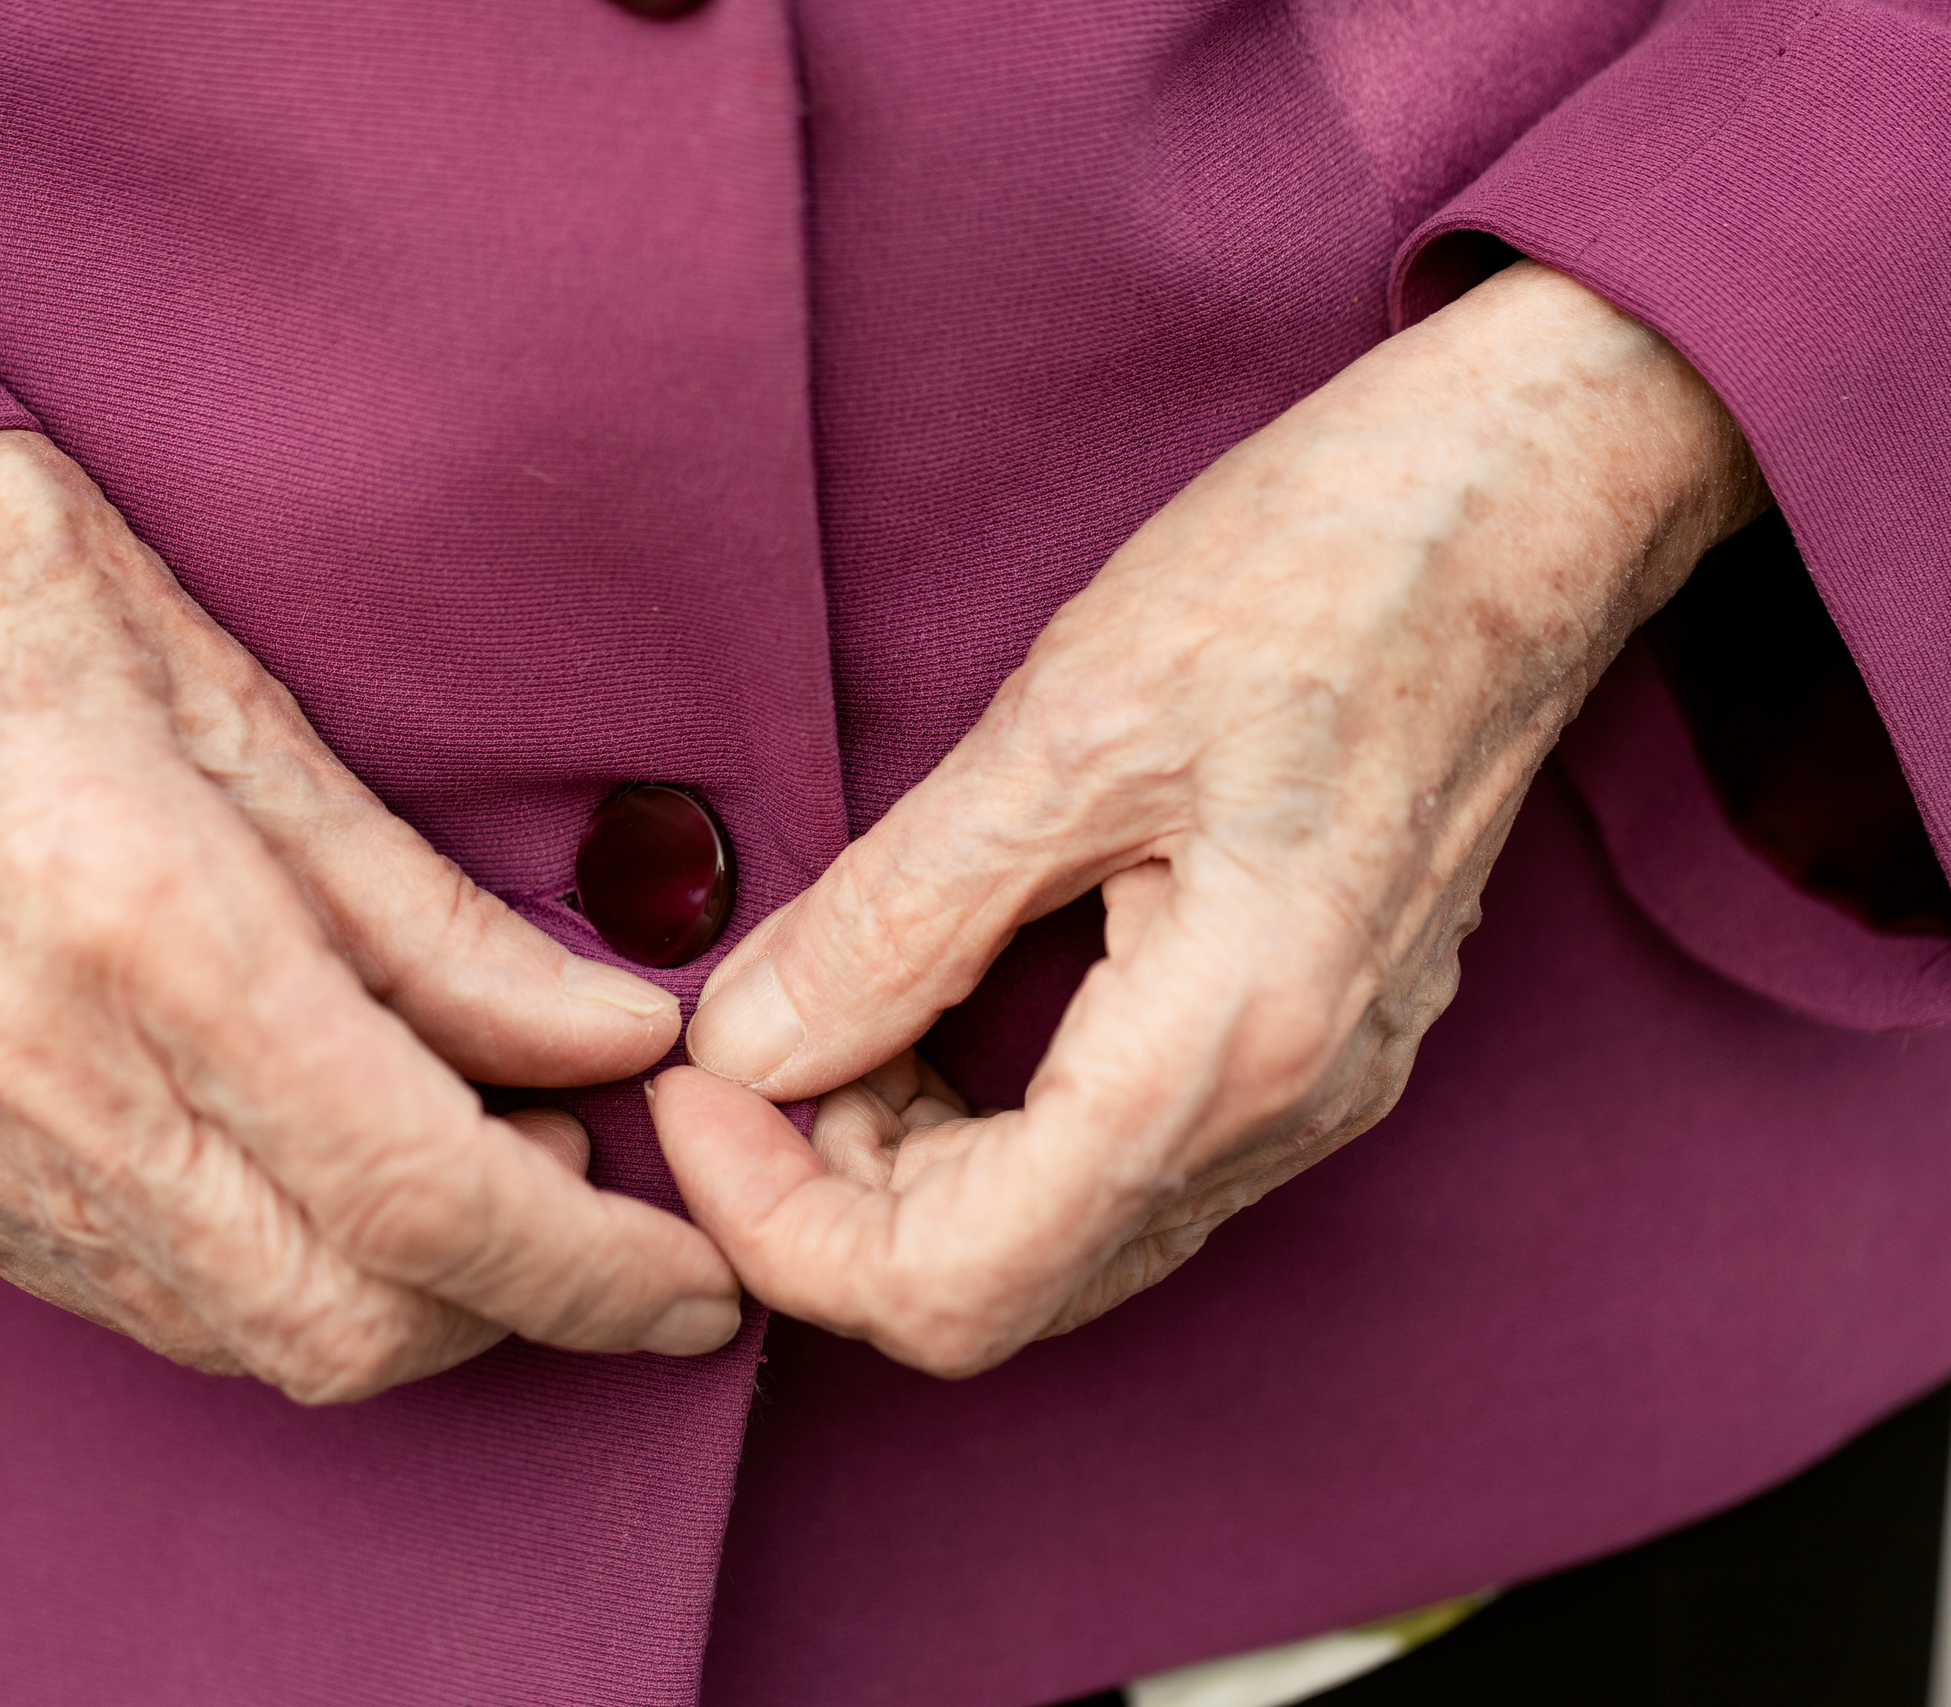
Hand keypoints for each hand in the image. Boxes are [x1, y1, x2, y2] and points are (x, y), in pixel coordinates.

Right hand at [0, 431, 736, 1401]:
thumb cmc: (6, 596)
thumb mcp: (258, 720)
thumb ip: (440, 927)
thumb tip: (614, 1042)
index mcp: (148, 928)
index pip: (418, 1193)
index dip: (588, 1268)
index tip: (695, 1280)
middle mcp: (41, 1077)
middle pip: (341, 1323)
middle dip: (513, 1303)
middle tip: (584, 1180)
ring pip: (244, 1338)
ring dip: (402, 1297)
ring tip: (465, 1155)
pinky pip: (141, 1300)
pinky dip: (276, 1274)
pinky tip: (323, 1169)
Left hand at [653, 262, 1765, 1377]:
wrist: (1525, 497)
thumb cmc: (1323, 573)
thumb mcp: (1065, 726)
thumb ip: (895, 916)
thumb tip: (749, 1045)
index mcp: (1224, 1048)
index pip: (954, 1286)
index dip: (782, 1225)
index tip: (695, 1094)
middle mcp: (1283, 1111)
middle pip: (1000, 1289)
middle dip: (830, 1196)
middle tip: (748, 1043)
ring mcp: (1311, 1089)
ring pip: (1058, 1237)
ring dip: (907, 1160)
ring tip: (836, 1003)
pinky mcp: (1310, 1043)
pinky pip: (1118, 1164)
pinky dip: (991, 1121)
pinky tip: (938, 1000)